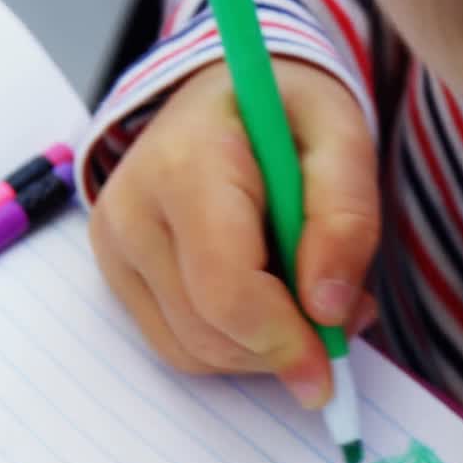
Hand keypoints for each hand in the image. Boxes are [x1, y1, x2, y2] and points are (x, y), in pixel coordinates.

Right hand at [89, 59, 377, 407]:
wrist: (228, 96)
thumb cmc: (288, 113)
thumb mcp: (342, 139)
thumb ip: (346, 218)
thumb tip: (327, 309)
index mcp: (185, 166)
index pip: (225, 289)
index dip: (283, 341)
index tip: (331, 367)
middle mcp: (132, 210)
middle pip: (208, 332)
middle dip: (282, 347)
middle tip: (342, 315)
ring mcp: (116, 246)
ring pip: (192, 351)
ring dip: (262, 350)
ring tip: (309, 297)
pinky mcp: (118, 274)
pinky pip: (179, 346)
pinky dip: (235, 344)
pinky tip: (271, 302)